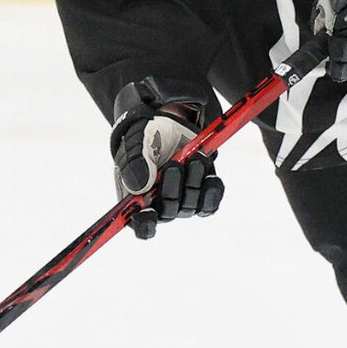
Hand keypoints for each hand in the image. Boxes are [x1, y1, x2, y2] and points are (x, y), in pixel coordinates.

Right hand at [109, 79, 223, 238]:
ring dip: (193, 184)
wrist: (168, 121)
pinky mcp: (201, 191)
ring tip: (195, 159)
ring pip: (190, 206)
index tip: (148, 213)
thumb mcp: (135, 143)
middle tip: (175, 165)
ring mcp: (182, 199)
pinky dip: (212, 190)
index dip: (144, 225)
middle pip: (168, 213)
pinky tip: (212, 177)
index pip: (140, 225)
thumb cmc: (144, 135)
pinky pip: (210, 202)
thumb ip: (134, 163)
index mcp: (136, 199)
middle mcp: (159, 204)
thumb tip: (141, 187)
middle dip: (172, 190)